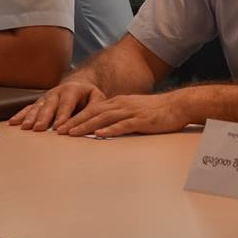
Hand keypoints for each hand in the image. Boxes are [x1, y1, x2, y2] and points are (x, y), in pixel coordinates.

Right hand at [9, 80, 105, 130]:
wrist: (78, 86)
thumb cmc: (89, 96)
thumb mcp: (97, 98)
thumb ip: (95, 108)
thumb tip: (93, 121)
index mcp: (72, 90)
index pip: (67, 104)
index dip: (63, 116)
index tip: (59, 127)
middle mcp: (57, 92)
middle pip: (49, 106)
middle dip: (44, 118)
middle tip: (39, 128)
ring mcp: (46, 97)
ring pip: (37, 107)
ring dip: (30, 117)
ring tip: (25, 128)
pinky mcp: (39, 103)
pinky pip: (28, 108)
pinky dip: (21, 115)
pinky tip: (13, 122)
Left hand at [57, 91, 189, 137]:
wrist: (178, 105)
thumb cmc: (157, 111)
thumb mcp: (134, 110)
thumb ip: (119, 116)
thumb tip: (104, 126)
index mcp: (119, 102)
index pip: (92, 109)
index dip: (76, 117)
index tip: (61, 126)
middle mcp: (122, 105)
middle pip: (94, 113)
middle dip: (75, 122)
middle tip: (59, 131)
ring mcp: (131, 112)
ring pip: (104, 118)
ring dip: (87, 126)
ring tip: (72, 133)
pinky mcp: (141, 121)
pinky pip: (123, 125)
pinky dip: (110, 130)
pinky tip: (100, 134)